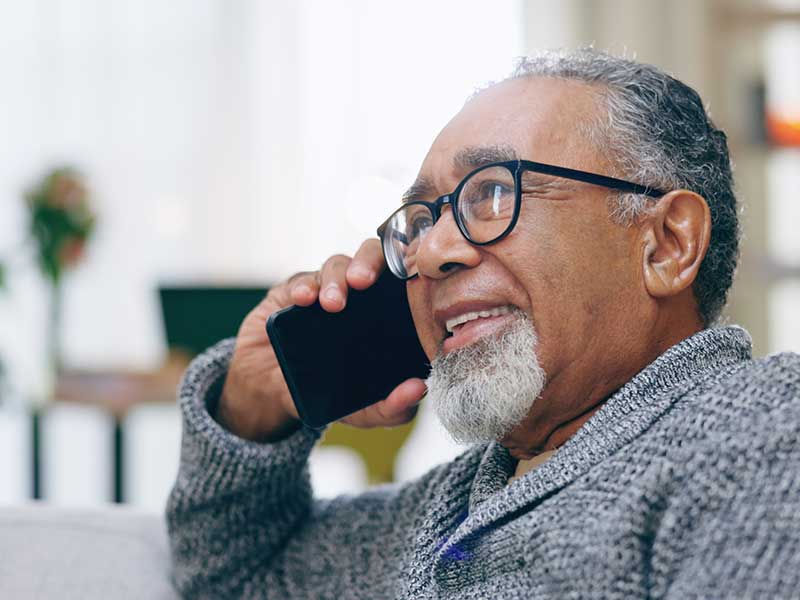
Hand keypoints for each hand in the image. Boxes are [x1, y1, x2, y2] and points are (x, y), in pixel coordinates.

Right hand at [215, 239, 427, 441]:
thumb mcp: (363, 410)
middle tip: (364, 282)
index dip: (410, 268)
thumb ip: (392, 407)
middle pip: (373, 256)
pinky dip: (304, 286)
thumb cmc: (328, 392)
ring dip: (335, 279)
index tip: (410, 280)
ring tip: (331, 304)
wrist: (273, 394)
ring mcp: (326, 289)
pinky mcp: (294, 291)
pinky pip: (302, 280)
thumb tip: (417, 389)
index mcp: (386, 312)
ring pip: (337, 265)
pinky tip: (302, 300)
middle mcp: (360, 294)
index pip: (405, 277)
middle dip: (369, 262)